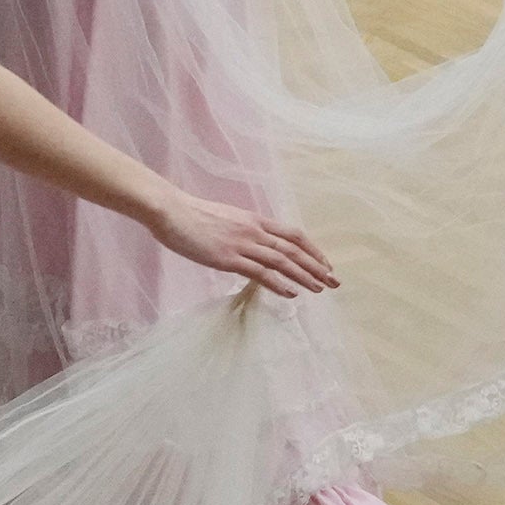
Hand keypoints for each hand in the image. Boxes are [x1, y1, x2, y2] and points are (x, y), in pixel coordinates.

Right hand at [149, 192, 337, 298]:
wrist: (170, 211)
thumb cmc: (191, 214)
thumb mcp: (225, 218)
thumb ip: (241, 230)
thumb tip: (249, 243)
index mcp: (255, 220)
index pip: (294, 235)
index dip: (313, 250)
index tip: (325, 263)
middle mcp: (254, 231)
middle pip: (294, 250)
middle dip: (317, 266)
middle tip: (334, 281)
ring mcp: (242, 244)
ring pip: (282, 261)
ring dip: (304, 276)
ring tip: (319, 289)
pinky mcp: (228, 258)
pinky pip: (260, 272)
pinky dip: (279, 283)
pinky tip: (292, 293)